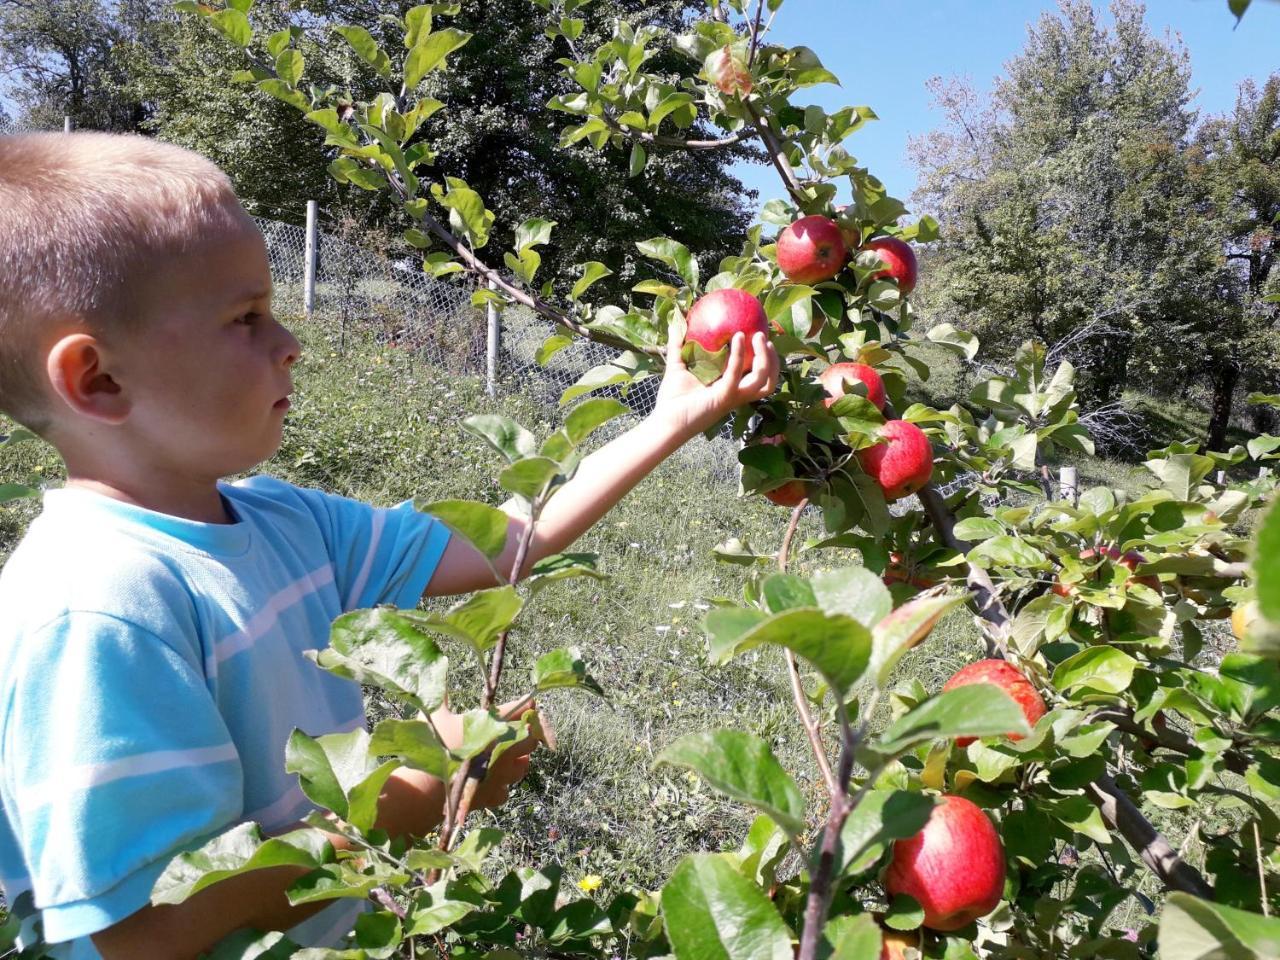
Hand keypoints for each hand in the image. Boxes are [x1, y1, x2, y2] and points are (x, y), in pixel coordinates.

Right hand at [428, 698, 544, 809]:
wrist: (429, 786)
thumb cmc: (434, 746)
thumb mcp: (436, 716)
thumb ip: (442, 699)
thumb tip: (437, 683)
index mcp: (494, 725)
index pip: (521, 710)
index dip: (527, 705)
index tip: (529, 702)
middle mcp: (504, 749)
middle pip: (531, 739)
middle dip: (528, 734)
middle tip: (522, 731)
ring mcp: (502, 773)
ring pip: (523, 766)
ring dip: (519, 760)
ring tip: (510, 756)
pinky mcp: (494, 794)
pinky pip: (506, 790)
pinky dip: (501, 786)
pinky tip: (493, 781)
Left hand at [652, 329, 779, 436]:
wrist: (665, 421)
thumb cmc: (672, 399)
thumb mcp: (677, 366)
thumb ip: (678, 346)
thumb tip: (675, 323)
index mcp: (731, 389)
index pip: (757, 377)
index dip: (766, 361)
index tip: (760, 339)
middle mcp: (736, 395)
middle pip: (767, 381)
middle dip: (773, 360)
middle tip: (763, 337)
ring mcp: (731, 398)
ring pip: (762, 381)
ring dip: (765, 358)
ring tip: (757, 336)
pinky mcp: (722, 398)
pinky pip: (736, 375)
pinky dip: (739, 355)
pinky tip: (736, 338)